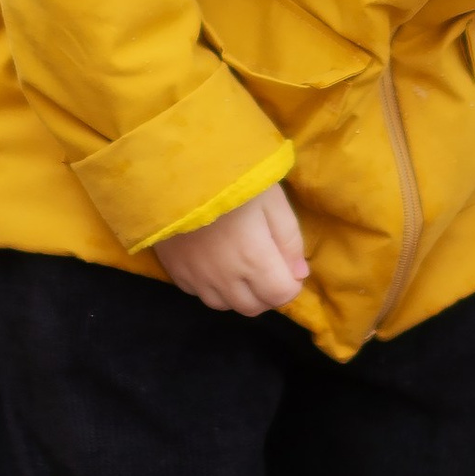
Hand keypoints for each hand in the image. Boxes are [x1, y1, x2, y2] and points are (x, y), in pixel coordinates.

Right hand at [152, 182, 307, 315]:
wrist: (175, 168)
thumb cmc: (231, 177)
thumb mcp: (273, 200)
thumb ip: (290, 239)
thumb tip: (298, 273)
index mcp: (253, 259)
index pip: (281, 296)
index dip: (291, 284)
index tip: (287, 266)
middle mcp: (225, 278)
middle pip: (253, 307)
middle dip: (267, 293)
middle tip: (268, 268)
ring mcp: (196, 277)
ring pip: (225, 306)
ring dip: (239, 294)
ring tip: (241, 268)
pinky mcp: (175, 271)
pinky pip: (198, 294)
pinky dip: (212, 287)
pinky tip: (214, 264)